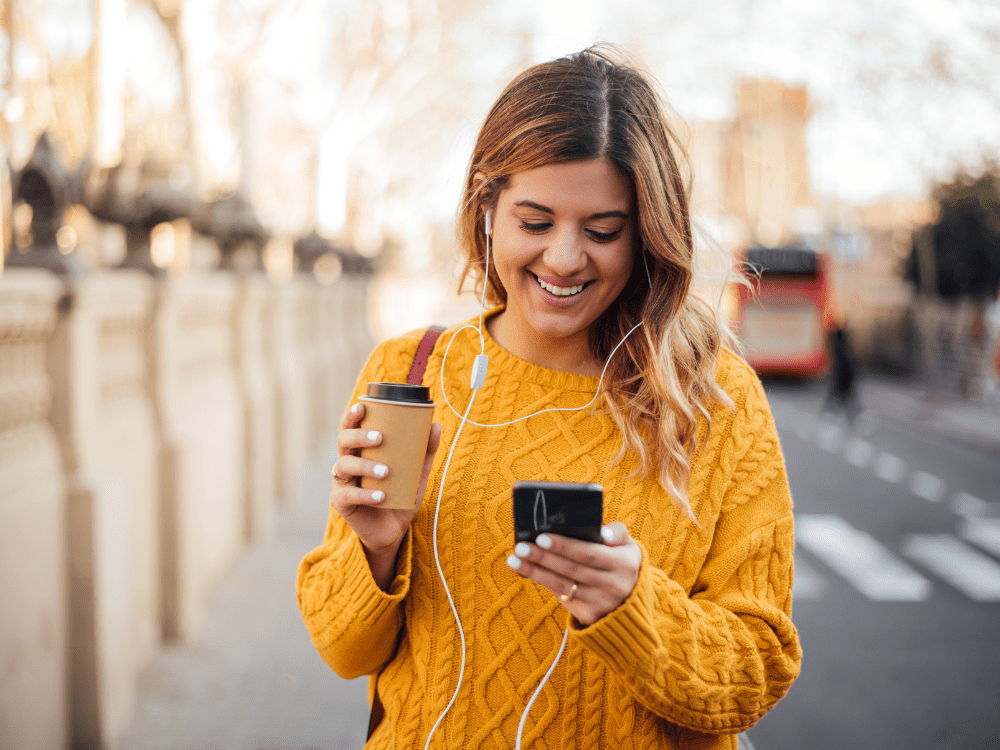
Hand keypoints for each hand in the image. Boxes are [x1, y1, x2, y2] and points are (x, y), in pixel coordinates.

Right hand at [331, 402, 441, 587]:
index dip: (352, 415)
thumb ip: (425, 452)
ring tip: (386, 472)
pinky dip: (365, 494)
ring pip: (344, 466)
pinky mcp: (341, 504)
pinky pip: (348, 496)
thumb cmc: (400, 497)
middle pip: (343, 441)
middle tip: (380, 438)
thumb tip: (436, 426)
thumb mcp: (416, 474)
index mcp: (361, 451)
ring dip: (365, 465)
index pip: (351, 427)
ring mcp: (342, 483)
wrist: (392, 532)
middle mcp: (347, 463)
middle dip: (359, 436)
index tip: (363, 406)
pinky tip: (380, 496)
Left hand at [505, 522, 641, 625]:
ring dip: (535, 571)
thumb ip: (617, 532)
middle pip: (571, 569)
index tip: (542, 536)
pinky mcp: (588, 614)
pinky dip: (541, 581)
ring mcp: (599, 603)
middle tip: (521, 546)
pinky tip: (525, 570)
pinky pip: (560, 595)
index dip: (564, 546)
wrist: (631, 602)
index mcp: (623, 564)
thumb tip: (601, 532)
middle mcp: (612, 586)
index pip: (588, 553)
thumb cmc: (622, 564)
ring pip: (562, 585)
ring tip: (514, 558)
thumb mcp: (629, 546)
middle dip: (543, 557)